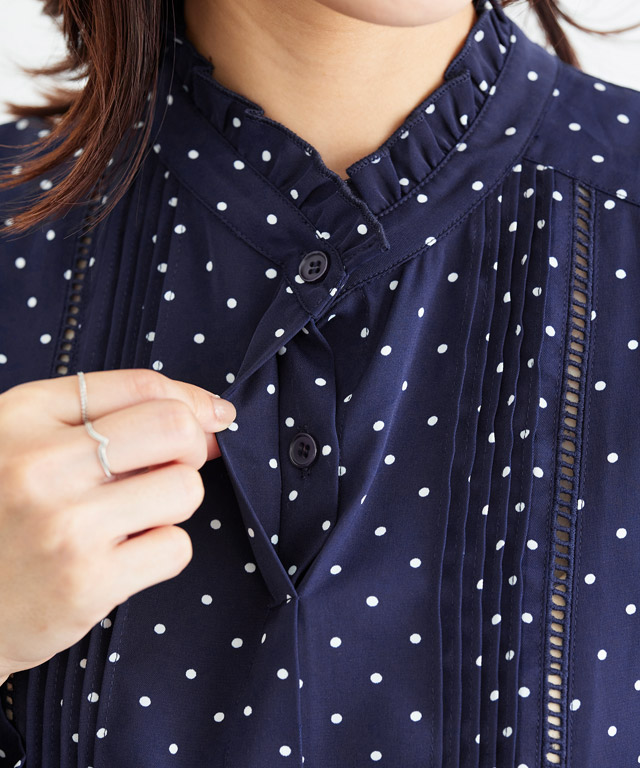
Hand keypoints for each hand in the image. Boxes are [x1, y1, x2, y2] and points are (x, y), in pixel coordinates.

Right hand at [0, 368, 235, 678]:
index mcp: (23, 416)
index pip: (142, 385)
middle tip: (165, 470)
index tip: (206, 420)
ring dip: (172, 505)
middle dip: (190, 448)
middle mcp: (39, 463)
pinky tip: (121, 559)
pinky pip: (176, 547)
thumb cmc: (5, 518)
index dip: (190, 401)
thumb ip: (111, 417)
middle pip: (175, 427)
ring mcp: (64, 524)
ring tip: (130, 519)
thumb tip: (215, 415)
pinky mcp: (86, 581)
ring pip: (185, 487)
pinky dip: (161, 553)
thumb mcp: (28, 443)